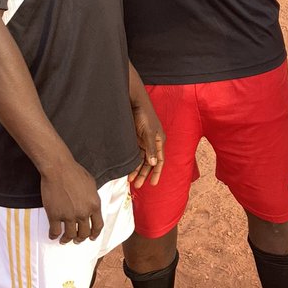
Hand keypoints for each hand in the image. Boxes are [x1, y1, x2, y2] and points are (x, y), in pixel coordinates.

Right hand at [40, 158, 103, 242]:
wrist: (59, 169)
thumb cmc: (75, 172)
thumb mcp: (92, 185)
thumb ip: (93, 198)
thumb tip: (92, 207)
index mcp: (95, 205)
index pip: (98, 225)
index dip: (95, 234)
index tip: (92, 237)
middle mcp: (83, 213)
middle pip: (84, 233)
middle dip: (81, 238)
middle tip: (77, 240)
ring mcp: (69, 215)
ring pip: (70, 235)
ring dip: (67, 239)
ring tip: (64, 240)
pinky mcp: (55, 216)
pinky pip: (55, 231)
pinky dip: (53, 236)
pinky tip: (53, 235)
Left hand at [127, 69, 164, 188]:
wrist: (134, 102)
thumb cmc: (144, 115)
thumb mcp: (148, 132)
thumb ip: (151, 148)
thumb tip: (154, 163)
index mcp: (159, 141)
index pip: (160, 161)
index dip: (157, 173)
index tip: (153, 184)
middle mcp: (153, 143)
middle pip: (150, 163)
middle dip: (144, 175)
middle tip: (137, 185)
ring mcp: (144, 141)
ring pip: (141, 160)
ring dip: (137, 170)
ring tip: (130, 181)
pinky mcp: (136, 139)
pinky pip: (135, 155)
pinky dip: (132, 162)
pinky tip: (127, 169)